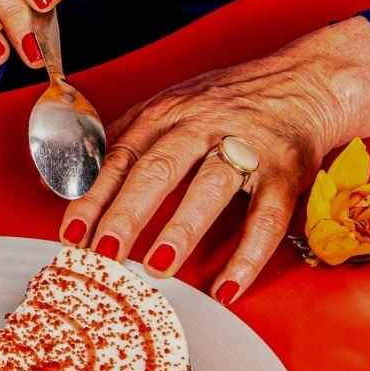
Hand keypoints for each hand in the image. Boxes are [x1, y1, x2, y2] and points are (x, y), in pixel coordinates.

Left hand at [63, 18, 369, 303]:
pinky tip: (226, 289)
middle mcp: (204, 125)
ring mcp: (247, 146)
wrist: (307, 81)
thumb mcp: (170, 107)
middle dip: (128, 212)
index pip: (122, 155)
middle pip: (159, 169)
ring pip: (210, 187)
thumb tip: (62, 179)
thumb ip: (124, 140)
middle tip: (104, 253)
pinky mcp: (286, 171)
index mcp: (167, 113)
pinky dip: (248, 257)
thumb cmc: (229, 103)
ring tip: (156, 268)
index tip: (72, 231)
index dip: (94, 194)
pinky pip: (267, 218)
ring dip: (182, 228)